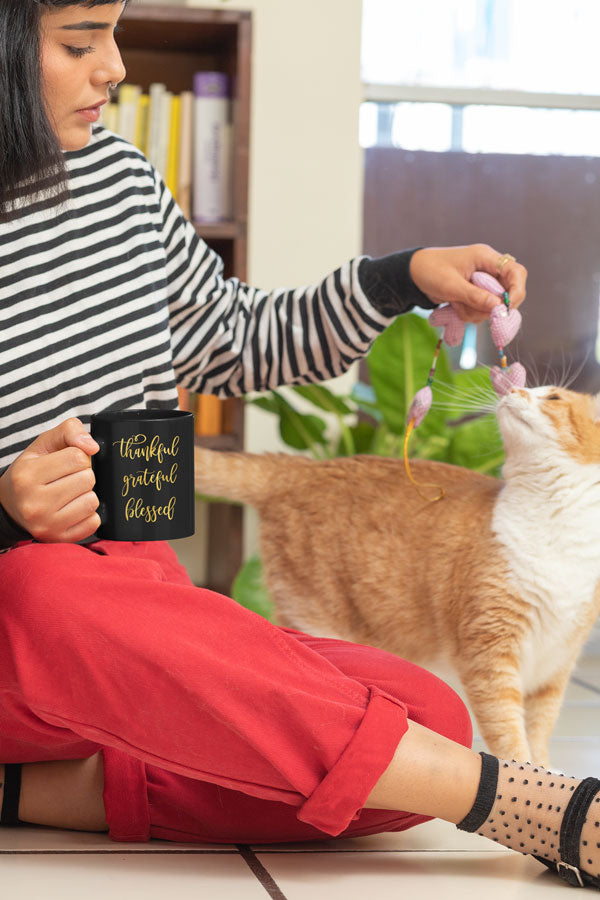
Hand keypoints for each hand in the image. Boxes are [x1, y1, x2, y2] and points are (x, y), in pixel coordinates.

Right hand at [0, 418, 100, 542]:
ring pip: (92, 501)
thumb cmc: (31, 472)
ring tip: (69, 494)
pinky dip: (88, 514)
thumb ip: (70, 431)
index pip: (78, 458)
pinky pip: (94, 523)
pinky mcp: (58, 539)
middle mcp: (34, 503)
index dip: (78, 457)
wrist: (10, 506)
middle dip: (82, 475)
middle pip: (87, 479)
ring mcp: (47, 524)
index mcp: (27, 475)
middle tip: (67, 479)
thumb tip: (93, 447)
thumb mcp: (43, 444)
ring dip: (86, 494)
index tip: (66, 463)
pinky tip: (72, 509)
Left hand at [410, 244, 527, 323]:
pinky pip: (481, 309)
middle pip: (507, 292)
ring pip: (493, 305)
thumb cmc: (430, 272)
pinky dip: (470, 313)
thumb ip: (475, 296)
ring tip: (456, 304)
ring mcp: (482, 282)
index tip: (506, 309)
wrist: (412, 274)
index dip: (517, 291)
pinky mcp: (475, 294)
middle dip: (492, 306)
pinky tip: (454, 306)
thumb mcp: (451, 286)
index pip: (515, 272)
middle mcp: (488, 269)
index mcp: (485, 257)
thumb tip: (499, 307)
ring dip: (476, 311)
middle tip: (475, 311)